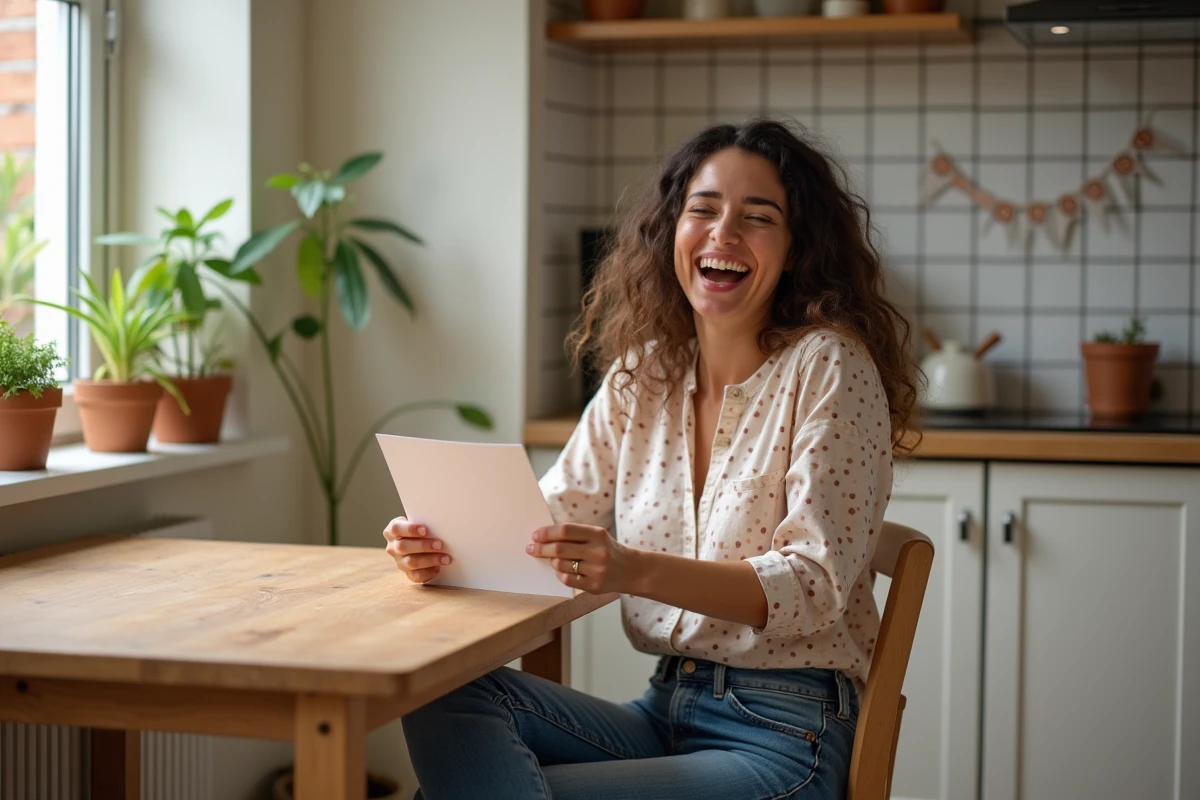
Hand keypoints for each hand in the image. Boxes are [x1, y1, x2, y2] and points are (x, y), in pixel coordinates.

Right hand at [382, 516, 450, 583]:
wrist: (422, 543)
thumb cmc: (422, 529)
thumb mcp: (420, 522)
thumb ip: (425, 522)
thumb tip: (442, 523)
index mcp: (392, 531)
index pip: (396, 528)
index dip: (410, 529)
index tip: (425, 530)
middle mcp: (393, 547)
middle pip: (403, 547)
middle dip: (423, 546)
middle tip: (440, 544)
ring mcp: (399, 561)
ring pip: (410, 562)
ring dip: (430, 560)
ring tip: (445, 558)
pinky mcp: (407, 573)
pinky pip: (416, 576)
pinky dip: (428, 573)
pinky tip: (438, 568)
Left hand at [526, 523, 640, 593]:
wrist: (631, 570)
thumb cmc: (608, 550)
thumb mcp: (597, 536)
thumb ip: (575, 535)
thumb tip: (545, 537)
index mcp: (597, 534)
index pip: (565, 531)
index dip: (547, 533)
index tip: (535, 536)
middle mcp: (598, 551)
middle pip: (559, 549)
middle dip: (541, 548)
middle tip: (531, 548)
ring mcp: (596, 570)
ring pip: (561, 565)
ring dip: (551, 562)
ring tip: (552, 560)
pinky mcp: (594, 586)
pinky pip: (567, 580)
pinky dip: (560, 574)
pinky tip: (561, 570)